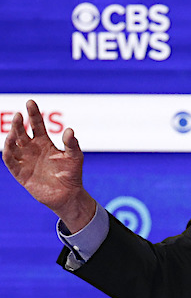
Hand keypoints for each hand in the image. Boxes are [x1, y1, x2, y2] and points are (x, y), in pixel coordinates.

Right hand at [2, 100, 95, 231]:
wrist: (68, 195)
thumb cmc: (72, 174)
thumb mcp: (75, 157)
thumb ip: (72, 144)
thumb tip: (70, 130)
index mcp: (44, 143)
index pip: (36, 124)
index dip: (33, 113)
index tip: (30, 102)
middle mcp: (32, 149)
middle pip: (22, 132)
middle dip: (19, 123)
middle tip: (20, 115)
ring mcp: (25, 160)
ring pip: (13, 145)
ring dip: (12, 136)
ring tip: (15, 130)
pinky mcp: (21, 173)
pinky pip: (11, 161)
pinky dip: (9, 153)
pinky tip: (10, 144)